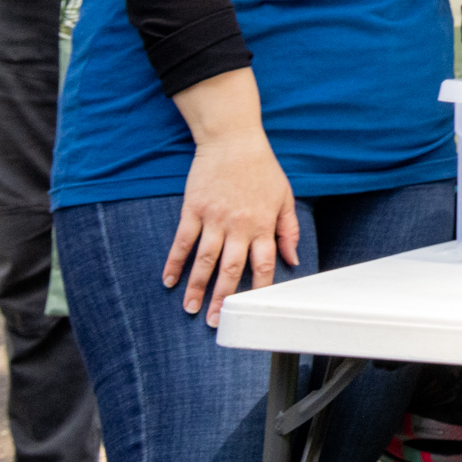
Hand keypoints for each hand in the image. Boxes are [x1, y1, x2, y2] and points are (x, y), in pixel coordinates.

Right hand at [164, 129, 300, 326]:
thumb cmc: (262, 168)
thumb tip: (293, 259)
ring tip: (191, 309)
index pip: (262, 265)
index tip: (252, 311)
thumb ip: (288, 229)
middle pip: (230, 269)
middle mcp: (238, 225)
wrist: (233, 140)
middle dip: (223, 298)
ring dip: (197, 287)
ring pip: (204, 260)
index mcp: (263, 224)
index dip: (258, 290)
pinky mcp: (193, 209)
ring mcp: (214, 218)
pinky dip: (174, 262)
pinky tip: (169, 280)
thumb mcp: (284, 196)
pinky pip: (182, 241)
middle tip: (216, 321)